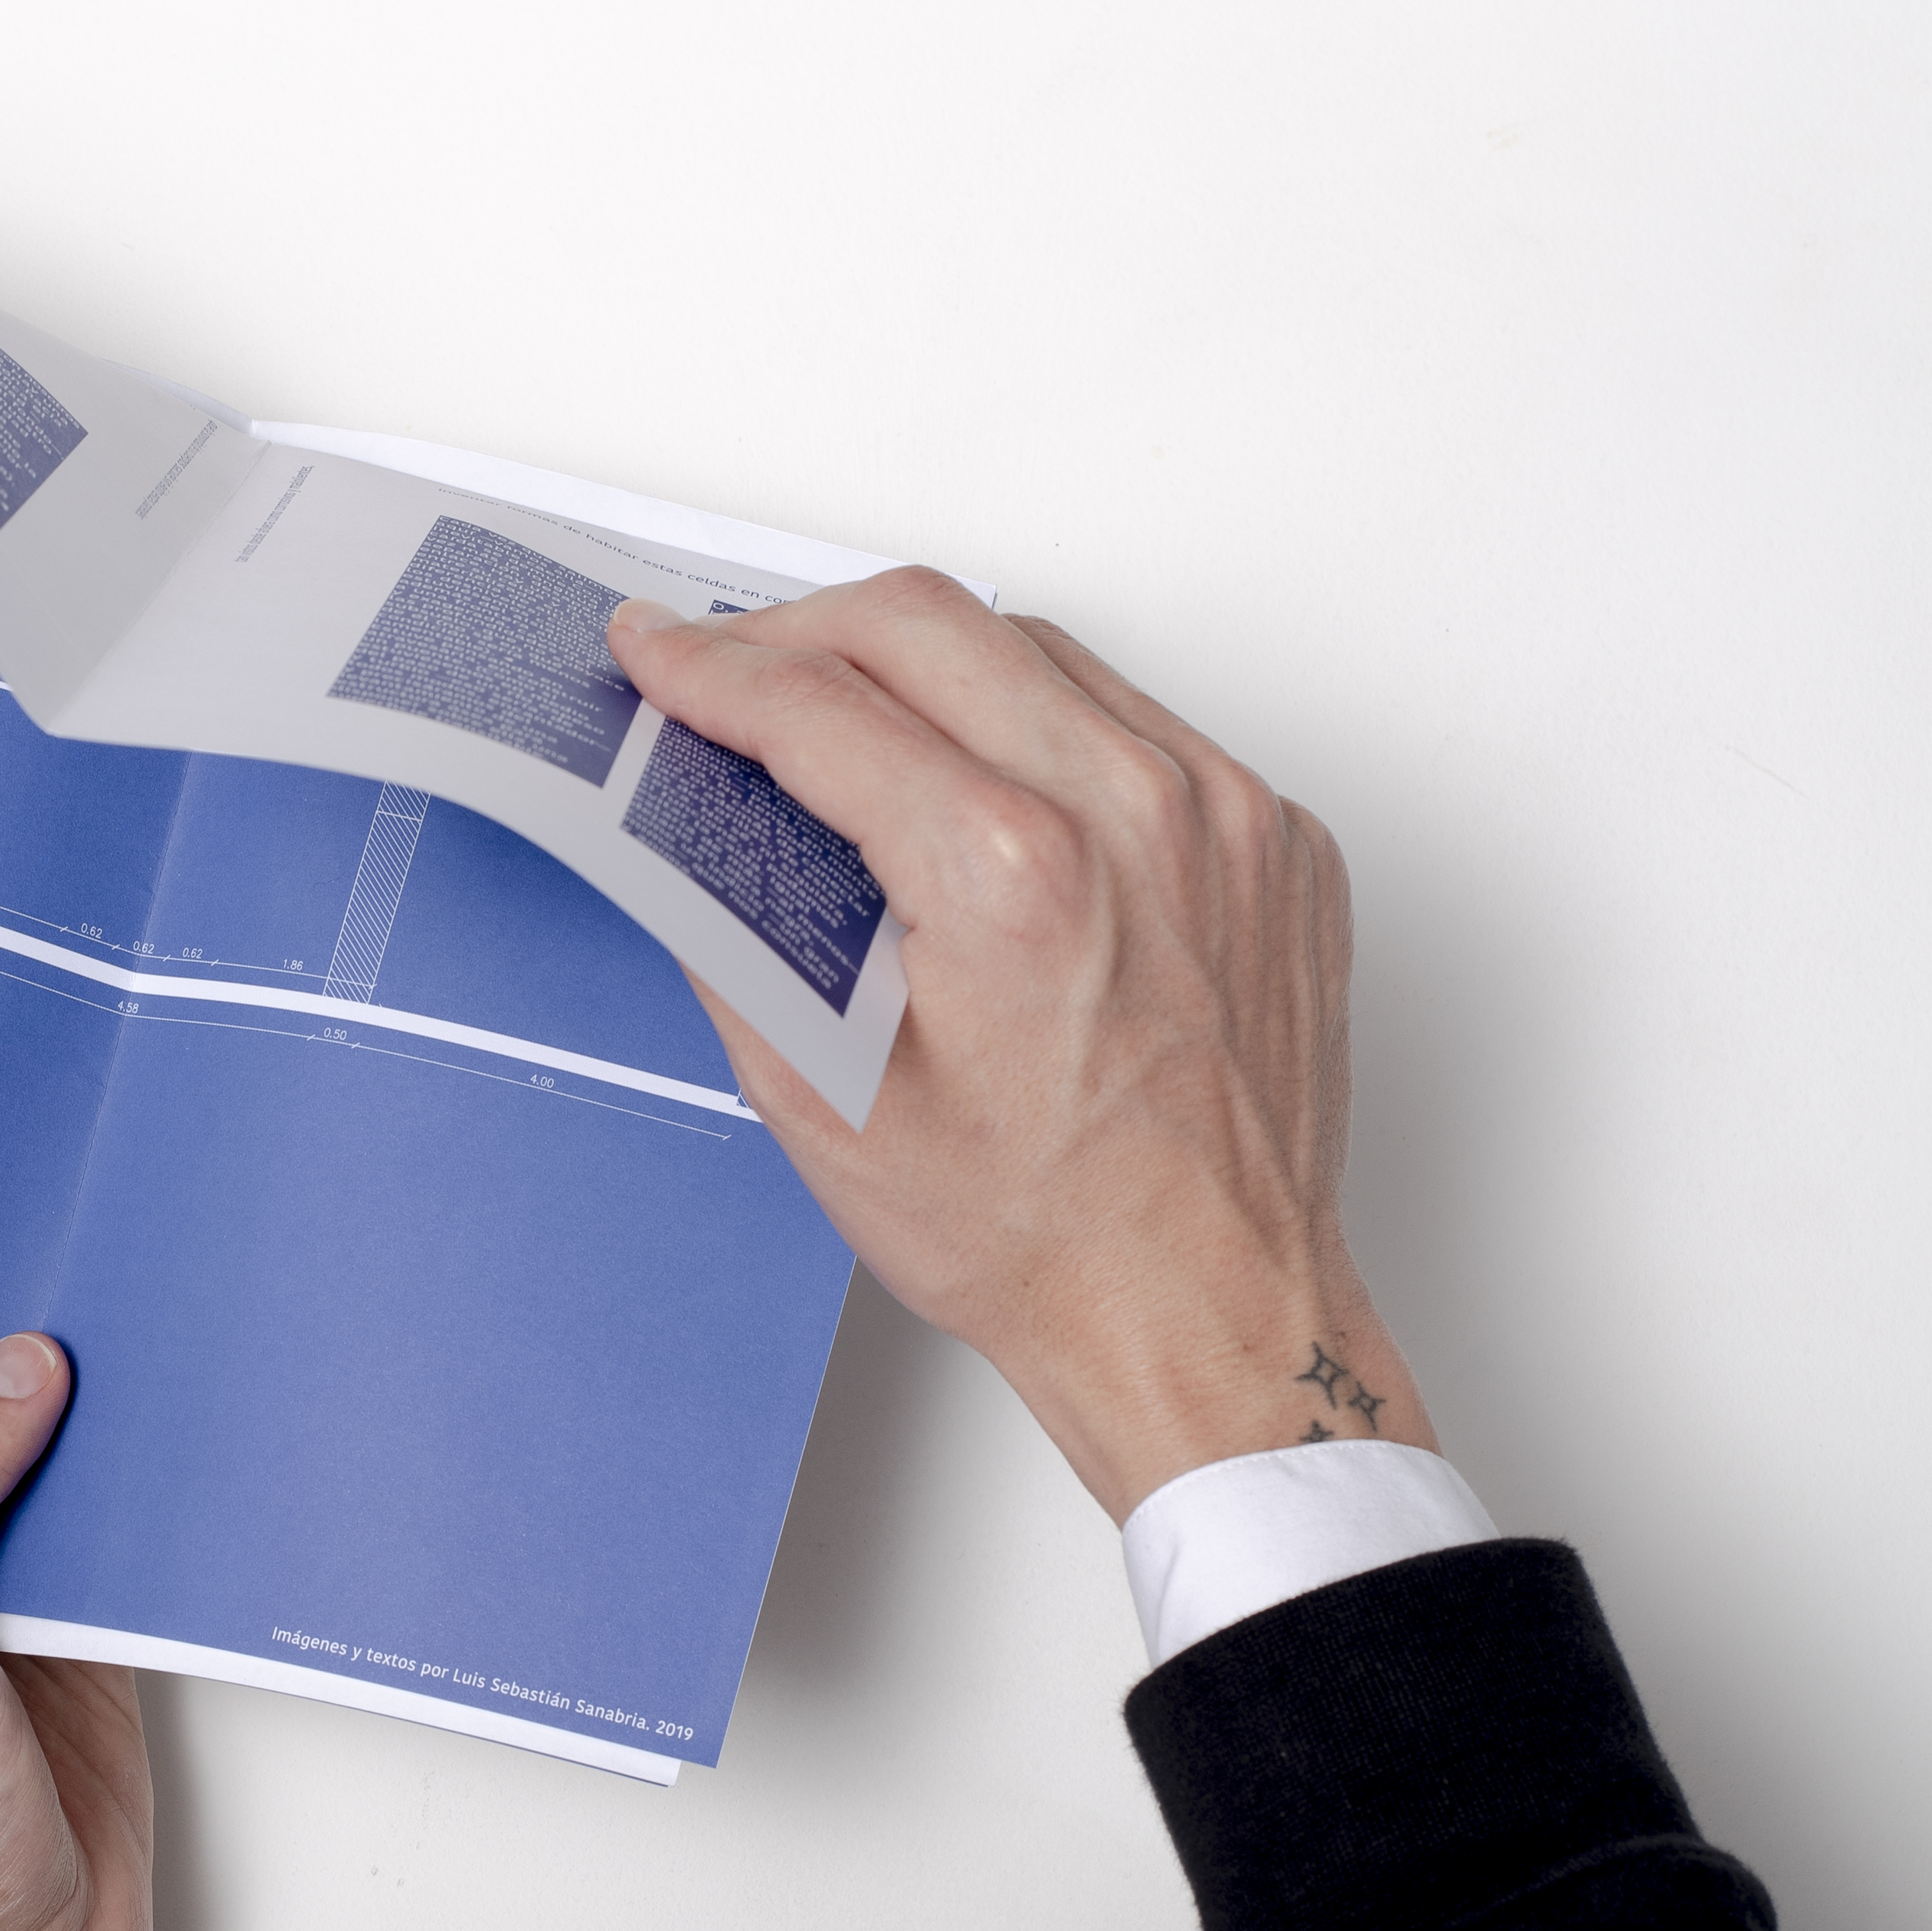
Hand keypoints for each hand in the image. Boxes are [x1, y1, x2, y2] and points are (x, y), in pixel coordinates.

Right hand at [608, 573, 1435, 1519]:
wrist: (1203, 1309)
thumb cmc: (1038, 1232)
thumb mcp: (819, 1091)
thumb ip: (734, 922)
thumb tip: (688, 806)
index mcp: (1010, 877)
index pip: (818, 704)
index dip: (707, 668)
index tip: (657, 651)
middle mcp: (1134, 815)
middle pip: (924, 621)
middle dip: (797, 626)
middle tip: (731, 665)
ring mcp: (1224, 815)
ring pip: (1034, 650)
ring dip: (923, 665)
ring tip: (854, 725)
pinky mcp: (1275, 835)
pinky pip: (1133, 722)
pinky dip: (1039, 732)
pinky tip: (990, 798)